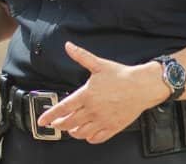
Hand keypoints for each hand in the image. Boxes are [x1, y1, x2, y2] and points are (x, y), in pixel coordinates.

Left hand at [36, 41, 170, 143]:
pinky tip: (88, 135)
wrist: (143, 86)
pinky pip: (98, 138)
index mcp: (86, 95)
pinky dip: (90, 138)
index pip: (63, 108)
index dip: (50, 115)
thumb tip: (69, 46)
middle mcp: (93, 110)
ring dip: (73, 132)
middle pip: (69, 123)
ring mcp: (103, 120)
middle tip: (55, 124)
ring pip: (82, 132)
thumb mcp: (98, 64)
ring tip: (70, 129)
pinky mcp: (114, 127)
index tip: (42, 121)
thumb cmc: (122, 76)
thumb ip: (81, 56)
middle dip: (60, 125)